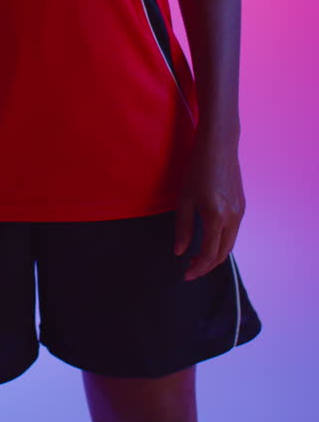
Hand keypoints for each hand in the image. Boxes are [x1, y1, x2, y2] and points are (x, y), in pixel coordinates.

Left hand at [174, 130, 245, 280]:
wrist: (219, 145)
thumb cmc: (197, 168)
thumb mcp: (184, 198)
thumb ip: (183, 228)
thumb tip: (180, 252)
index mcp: (216, 217)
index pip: (208, 254)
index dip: (197, 268)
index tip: (185, 275)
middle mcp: (233, 218)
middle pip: (222, 253)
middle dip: (206, 266)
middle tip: (189, 270)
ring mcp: (240, 212)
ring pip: (230, 244)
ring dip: (215, 255)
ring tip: (197, 258)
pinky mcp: (242, 205)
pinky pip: (233, 231)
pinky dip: (222, 241)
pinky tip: (209, 239)